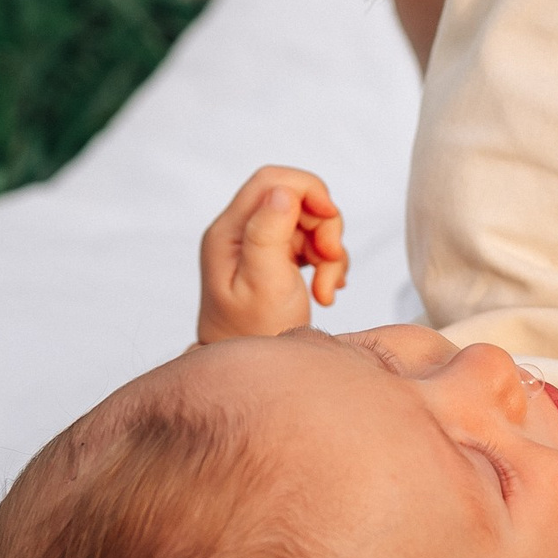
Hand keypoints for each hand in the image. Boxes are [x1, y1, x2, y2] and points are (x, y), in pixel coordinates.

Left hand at [198, 167, 347, 340]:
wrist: (256, 376)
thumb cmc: (253, 334)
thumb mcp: (264, 283)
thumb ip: (268, 233)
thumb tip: (282, 190)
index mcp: (228, 233)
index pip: (271, 181)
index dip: (308, 190)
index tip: (329, 219)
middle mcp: (240, 233)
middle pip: (297, 198)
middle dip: (324, 228)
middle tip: (328, 266)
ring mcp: (258, 245)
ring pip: (310, 222)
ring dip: (329, 252)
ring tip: (325, 290)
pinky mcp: (276, 258)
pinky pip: (312, 243)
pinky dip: (328, 263)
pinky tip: (324, 290)